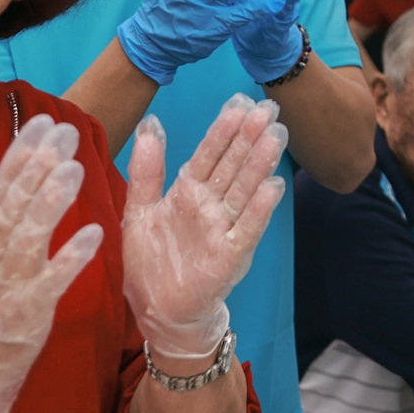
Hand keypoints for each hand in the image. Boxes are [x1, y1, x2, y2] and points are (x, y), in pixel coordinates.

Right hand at [0, 115, 105, 412]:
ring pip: (30, 237)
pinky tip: (93, 232)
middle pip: (14, 204)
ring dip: (51, 202)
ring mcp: (7, 285)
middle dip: (39, 166)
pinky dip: (72, 257)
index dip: (21, 154)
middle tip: (66, 133)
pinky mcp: (29, 312)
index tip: (42, 122)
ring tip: (75, 169)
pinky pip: (53, 281)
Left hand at [122, 96, 287, 358]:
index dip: (223, 129)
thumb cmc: (149, 263)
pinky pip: (247, 228)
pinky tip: (273, 186)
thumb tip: (149, 124)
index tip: (239, 102)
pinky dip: (259, 209)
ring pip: (244, 189)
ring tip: (276, 136)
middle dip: (249, 137)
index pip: (209, 154)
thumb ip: (146, 170)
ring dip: (260, 164)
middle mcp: (210, 206)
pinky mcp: (230, 256)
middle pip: (232, 165)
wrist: (158, 310)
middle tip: (267, 108)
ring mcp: (223, 229)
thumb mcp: (137, 212)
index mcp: (187, 192)